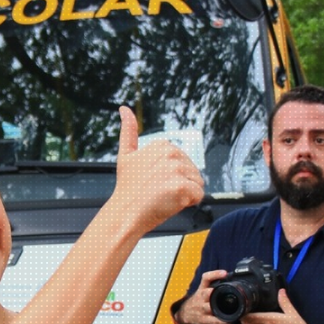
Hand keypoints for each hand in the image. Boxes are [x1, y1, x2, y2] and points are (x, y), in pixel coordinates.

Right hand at [110, 106, 203, 234]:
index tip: (155, 181)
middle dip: (180, 184)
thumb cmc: (127, 190)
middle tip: (159, 191)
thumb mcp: (126, 155)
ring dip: (184, 194)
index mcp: (161, 145)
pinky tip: (171, 203)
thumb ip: (128, 130)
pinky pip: (198, 196)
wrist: (125, 213)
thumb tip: (125, 109)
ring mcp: (177, 170)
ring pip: (196, 183)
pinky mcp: (182, 187)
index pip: (183, 163)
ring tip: (164, 197)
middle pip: (192, 172)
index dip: (172, 176)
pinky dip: (188, 203)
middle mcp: (170, 154)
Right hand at [176, 269, 230, 323]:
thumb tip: (232, 280)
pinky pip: (213, 320)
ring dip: (218, 308)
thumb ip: (214, 285)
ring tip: (232, 309)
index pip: (206, 278)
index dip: (215, 274)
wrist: (186, 313)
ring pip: (209, 307)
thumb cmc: (199, 300)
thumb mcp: (202, 290)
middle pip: (205, 293)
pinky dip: (222, 321)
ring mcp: (202, 309)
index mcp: (202, 289)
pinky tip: (230, 320)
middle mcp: (201, 297)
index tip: (225, 273)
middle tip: (223, 290)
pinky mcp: (204, 319)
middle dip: (212, 292)